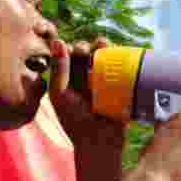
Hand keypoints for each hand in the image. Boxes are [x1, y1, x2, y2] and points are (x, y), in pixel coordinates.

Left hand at [48, 36, 127, 154]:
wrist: (101, 141)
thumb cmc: (75, 120)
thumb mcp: (60, 94)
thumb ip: (58, 69)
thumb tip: (58, 40)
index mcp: (69, 79)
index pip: (68, 56)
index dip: (70, 49)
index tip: (71, 50)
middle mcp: (86, 78)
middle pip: (87, 53)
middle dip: (86, 47)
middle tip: (85, 49)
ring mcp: (105, 81)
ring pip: (104, 57)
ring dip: (103, 47)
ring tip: (103, 44)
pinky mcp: (121, 85)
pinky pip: (122, 66)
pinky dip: (120, 57)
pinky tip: (118, 52)